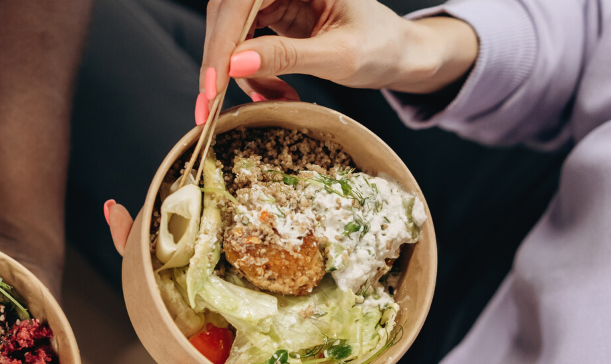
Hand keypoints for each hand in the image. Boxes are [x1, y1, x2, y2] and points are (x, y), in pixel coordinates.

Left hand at [103, 200, 425, 363]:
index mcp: (204, 344)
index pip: (157, 294)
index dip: (134, 254)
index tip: (113, 212)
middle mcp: (228, 318)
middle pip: (193, 263)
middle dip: (175, 222)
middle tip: (163, 180)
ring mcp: (264, 307)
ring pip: (237, 256)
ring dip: (226, 220)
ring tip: (211, 181)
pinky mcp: (302, 302)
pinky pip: (283, 265)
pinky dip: (277, 237)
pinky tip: (276, 209)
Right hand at [199, 0, 477, 98]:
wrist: (399, 52)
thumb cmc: (382, 47)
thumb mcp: (337, 57)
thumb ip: (286, 57)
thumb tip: (234, 64)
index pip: (242, 2)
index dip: (222, 43)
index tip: (213, 85)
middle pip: (226, 12)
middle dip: (219, 61)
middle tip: (211, 106)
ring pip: (228, 29)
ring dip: (234, 71)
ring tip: (267, 98)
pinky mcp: (270, 14)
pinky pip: (241, 41)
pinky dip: (248, 72)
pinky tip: (269, 90)